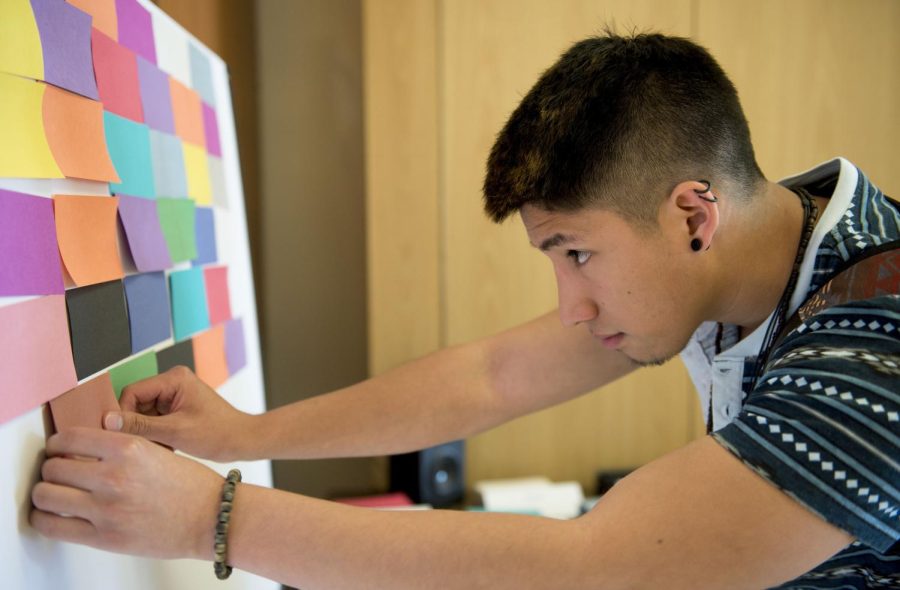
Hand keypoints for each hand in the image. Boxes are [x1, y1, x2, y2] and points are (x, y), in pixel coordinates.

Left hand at [30, 428, 222, 559]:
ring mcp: (106, 508)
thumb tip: (87, 450)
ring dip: (45, 492)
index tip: (59, 449)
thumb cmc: (192, 486)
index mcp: (128, 449)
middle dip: (52, 469)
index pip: (70, 438)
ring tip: (53, 494)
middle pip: (53, 467)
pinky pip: (53, 525)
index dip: (59, 443)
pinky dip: (43, 518)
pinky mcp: (103, 537)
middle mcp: (113, 476)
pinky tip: (50, 515)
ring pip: (46, 494)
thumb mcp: (157, 452)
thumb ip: (120, 449)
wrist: (211, 519)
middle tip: (58, 473)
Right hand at [105, 366, 252, 461]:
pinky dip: (156, 436)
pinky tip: (167, 448)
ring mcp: (175, 396)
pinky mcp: (177, 409)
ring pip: (143, 415)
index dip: (123, 415)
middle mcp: (173, 383)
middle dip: (138, 426)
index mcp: (174, 379)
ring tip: (161, 448)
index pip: (132, 393)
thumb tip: (107, 421)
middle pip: (136, 404)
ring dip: (147, 434)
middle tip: (145, 446)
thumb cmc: (218, 434)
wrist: (243, 441)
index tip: (122, 437)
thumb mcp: (175, 432)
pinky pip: (154, 421)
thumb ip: (140, 426)